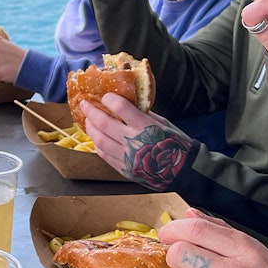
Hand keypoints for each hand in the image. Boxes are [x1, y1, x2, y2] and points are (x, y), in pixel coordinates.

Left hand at [80, 94, 196, 190]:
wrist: (183, 171)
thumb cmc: (175, 143)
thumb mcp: (163, 123)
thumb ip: (142, 114)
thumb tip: (126, 103)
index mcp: (146, 127)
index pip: (121, 108)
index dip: (109, 99)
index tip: (105, 95)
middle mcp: (133, 142)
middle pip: (104, 124)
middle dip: (91, 112)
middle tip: (84, 104)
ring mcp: (127, 157)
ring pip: (99, 140)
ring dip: (90, 128)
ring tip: (87, 120)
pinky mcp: (123, 169)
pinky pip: (104, 155)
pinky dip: (97, 144)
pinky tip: (95, 137)